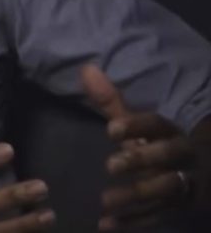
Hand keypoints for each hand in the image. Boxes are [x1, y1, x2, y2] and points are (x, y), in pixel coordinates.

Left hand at [80, 64, 198, 229]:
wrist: (206, 176)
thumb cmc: (161, 146)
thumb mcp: (141, 125)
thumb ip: (113, 102)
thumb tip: (86, 69)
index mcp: (172, 131)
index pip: (157, 124)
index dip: (136, 126)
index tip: (111, 129)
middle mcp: (184, 156)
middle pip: (167, 156)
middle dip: (141, 160)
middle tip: (110, 165)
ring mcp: (187, 183)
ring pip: (166, 188)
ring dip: (136, 195)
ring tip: (104, 201)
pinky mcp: (184, 208)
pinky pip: (160, 215)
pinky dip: (134, 221)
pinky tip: (107, 225)